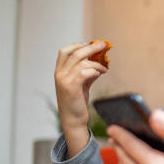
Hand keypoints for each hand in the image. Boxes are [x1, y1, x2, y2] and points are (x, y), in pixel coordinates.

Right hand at [54, 41, 107, 155]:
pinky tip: (100, 74)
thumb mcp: (82, 84)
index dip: (77, 45)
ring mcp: (63, 80)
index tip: (89, 43)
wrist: (73, 120)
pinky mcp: (71, 87)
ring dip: (96, 63)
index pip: (64, 51)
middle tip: (103, 45)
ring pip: (82, 62)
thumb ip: (87, 73)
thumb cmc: (77, 102)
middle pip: (75, 53)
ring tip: (104, 69)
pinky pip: (84, 72)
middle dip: (91, 48)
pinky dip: (94, 71)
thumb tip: (99, 63)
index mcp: (59, 71)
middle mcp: (59, 74)